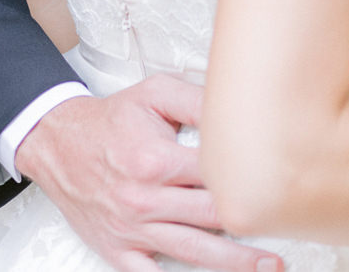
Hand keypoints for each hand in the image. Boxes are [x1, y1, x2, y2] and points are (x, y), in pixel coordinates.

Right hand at [15, 74, 283, 271]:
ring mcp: (132, 231)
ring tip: (269, 267)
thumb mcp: (156, 93)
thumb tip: (240, 109)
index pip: (215, 175)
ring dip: (234, 263)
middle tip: (290, 228)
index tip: (279, 183)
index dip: (248, 178)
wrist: (59, 142)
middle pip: (211, 218)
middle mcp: (144, 200)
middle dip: (252, 225)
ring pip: (193, 254)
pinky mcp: (119, 252)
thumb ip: (199, 102)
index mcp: (156, 161)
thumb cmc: (111, 119)